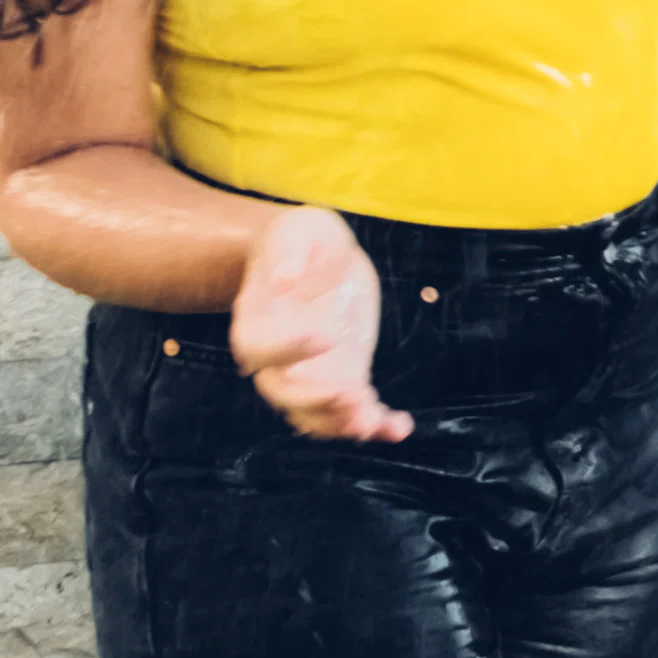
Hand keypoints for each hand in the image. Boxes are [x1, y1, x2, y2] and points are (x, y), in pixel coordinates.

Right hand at [227, 202, 407, 443]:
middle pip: (282, 394)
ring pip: (314, 415)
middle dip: (315, 401)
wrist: (320, 257)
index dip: (286, 350)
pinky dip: (376, 424)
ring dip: (341, 423)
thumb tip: (284, 277)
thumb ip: (290, 250)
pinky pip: (352, 411)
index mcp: (257, 320)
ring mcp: (311, 373)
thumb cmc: (303, 239)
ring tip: (373, 422)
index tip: (325, 335)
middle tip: (352, 395)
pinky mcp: (344, 377)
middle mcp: (278, 357)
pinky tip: (400, 427)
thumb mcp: (300, 230)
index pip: (258, 348)